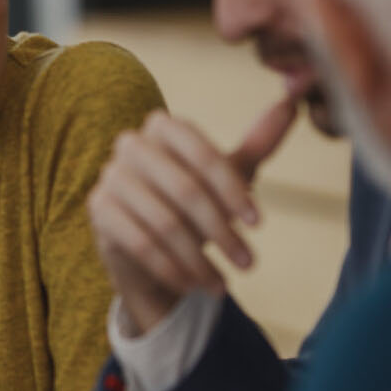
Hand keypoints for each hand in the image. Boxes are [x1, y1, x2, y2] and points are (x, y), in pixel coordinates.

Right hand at [87, 88, 301, 333]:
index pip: (204, 155)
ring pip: (164, 223)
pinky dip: (172, 269)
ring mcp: (109, 178)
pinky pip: (141, 244)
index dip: (234, 191)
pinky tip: (193, 285)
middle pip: (185, 190)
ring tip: (223, 282)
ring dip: (199, 259)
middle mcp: (130, 145)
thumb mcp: (226, 175)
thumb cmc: (190, 205)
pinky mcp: (98, 213)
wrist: (145, 246)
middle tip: (248, 264)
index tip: (259, 225)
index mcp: (162, 126)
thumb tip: (292, 105)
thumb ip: (257, 143)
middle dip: (222, 232)